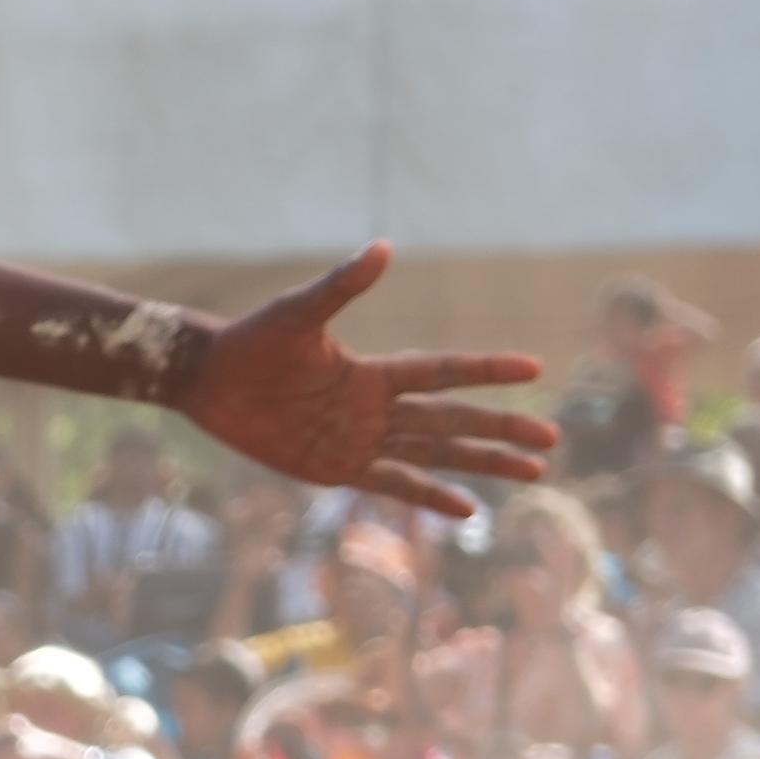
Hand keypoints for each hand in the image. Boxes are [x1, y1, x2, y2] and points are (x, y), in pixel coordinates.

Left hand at [178, 247, 556, 518]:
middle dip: (503, 430)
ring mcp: (359, 440)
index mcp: (373, 372)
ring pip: (436, 455)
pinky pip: (393, 484)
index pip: (445, 372)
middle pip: (454, 420)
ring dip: (483, 464)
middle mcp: (376, 408)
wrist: (207, 379)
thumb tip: (382, 248)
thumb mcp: (298, 314)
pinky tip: (467, 510)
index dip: (488, 371)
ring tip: (532, 474)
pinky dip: (428, 497)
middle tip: (552, 439)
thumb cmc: (251, 341)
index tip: (534, 369)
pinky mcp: (335, 469)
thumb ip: (342, 287)